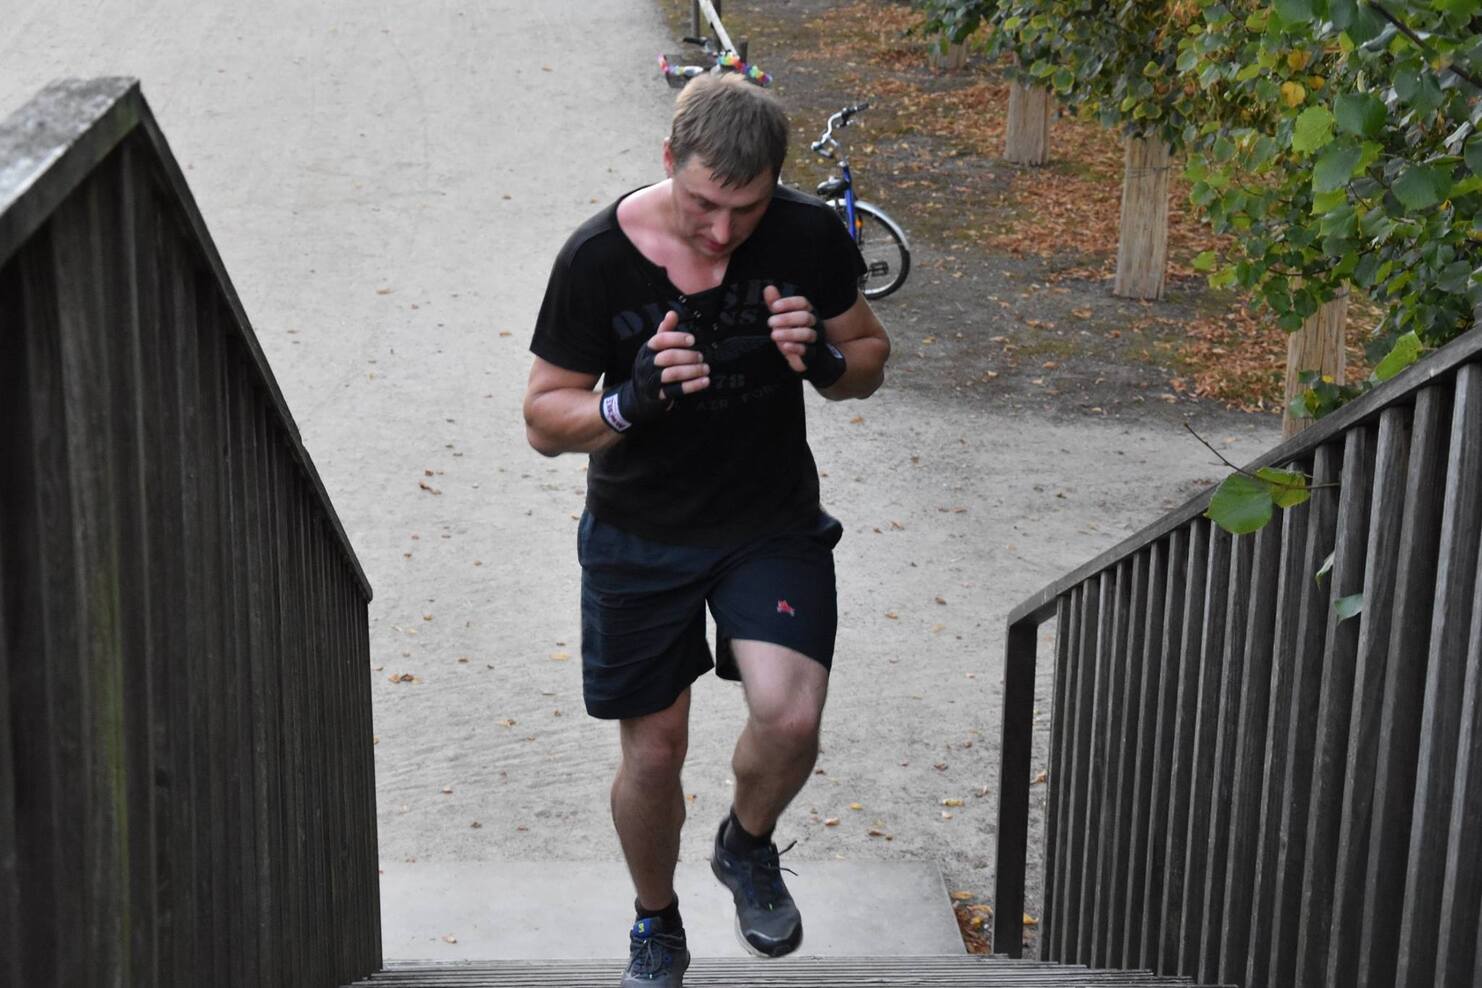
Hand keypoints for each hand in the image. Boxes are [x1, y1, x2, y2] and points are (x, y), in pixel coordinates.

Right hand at [600, 310, 709, 431]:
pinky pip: (677, 390)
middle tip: (701, 356)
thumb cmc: (651, 366)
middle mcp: (647, 364)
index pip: (660, 340)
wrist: (639, 395)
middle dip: (688, 356)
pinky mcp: (659, 395)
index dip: (677, 338)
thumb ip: (665, 331)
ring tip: (705, 368)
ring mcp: (651, 381)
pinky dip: (693, 385)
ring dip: (692, 371)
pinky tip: (705, 381)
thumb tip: (672, 313)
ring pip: (673, 374)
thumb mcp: (655, 348)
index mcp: (647, 349)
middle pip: (668, 357)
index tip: (692, 340)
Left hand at [764, 284, 816, 374]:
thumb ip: (776, 303)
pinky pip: (807, 350)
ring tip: (774, 335)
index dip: (789, 303)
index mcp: (807, 311)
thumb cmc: (794, 331)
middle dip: (787, 319)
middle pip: (805, 317)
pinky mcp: (813, 354)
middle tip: (770, 322)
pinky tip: (785, 346)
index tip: (774, 307)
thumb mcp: (783, 317)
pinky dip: (796, 347)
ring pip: (807, 333)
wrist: (811, 356)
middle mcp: (814, 323)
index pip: (802, 303)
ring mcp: (815, 338)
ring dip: (789, 333)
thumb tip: (768, 288)